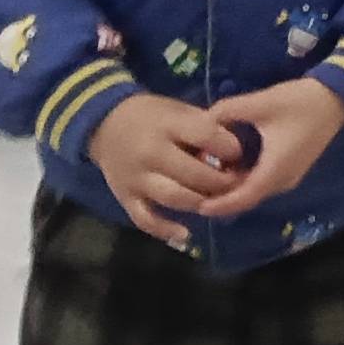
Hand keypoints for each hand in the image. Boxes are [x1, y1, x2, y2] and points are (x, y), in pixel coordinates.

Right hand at [88, 91, 243, 246]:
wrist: (105, 123)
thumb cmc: (152, 116)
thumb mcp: (179, 110)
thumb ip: (204, 128)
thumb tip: (235, 152)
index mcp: (167, 125)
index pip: (205, 136)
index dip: (229, 147)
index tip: (238, 154)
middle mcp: (151, 153)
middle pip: (193, 174)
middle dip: (221, 181)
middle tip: (236, 183)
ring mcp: (136, 178)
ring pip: (173, 198)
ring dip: (200, 202)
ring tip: (216, 201)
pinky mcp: (125, 197)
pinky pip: (145, 219)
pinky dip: (165, 229)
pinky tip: (185, 234)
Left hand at [188, 77, 343, 221]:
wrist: (337, 97)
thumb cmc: (300, 102)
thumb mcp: (261, 103)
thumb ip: (228, 110)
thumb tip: (204, 119)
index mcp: (275, 170)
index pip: (242, 198)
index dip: (219, 205)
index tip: (197, 205)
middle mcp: (283, 180)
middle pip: (247, 198)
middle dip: (222, 198)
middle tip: (195, 190)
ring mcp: (290, 175)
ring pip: (256, 191)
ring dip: (234, 189)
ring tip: (208, 179)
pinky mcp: (292, 168)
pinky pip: (264, 183)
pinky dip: (245, 181)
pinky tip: (230, 167)